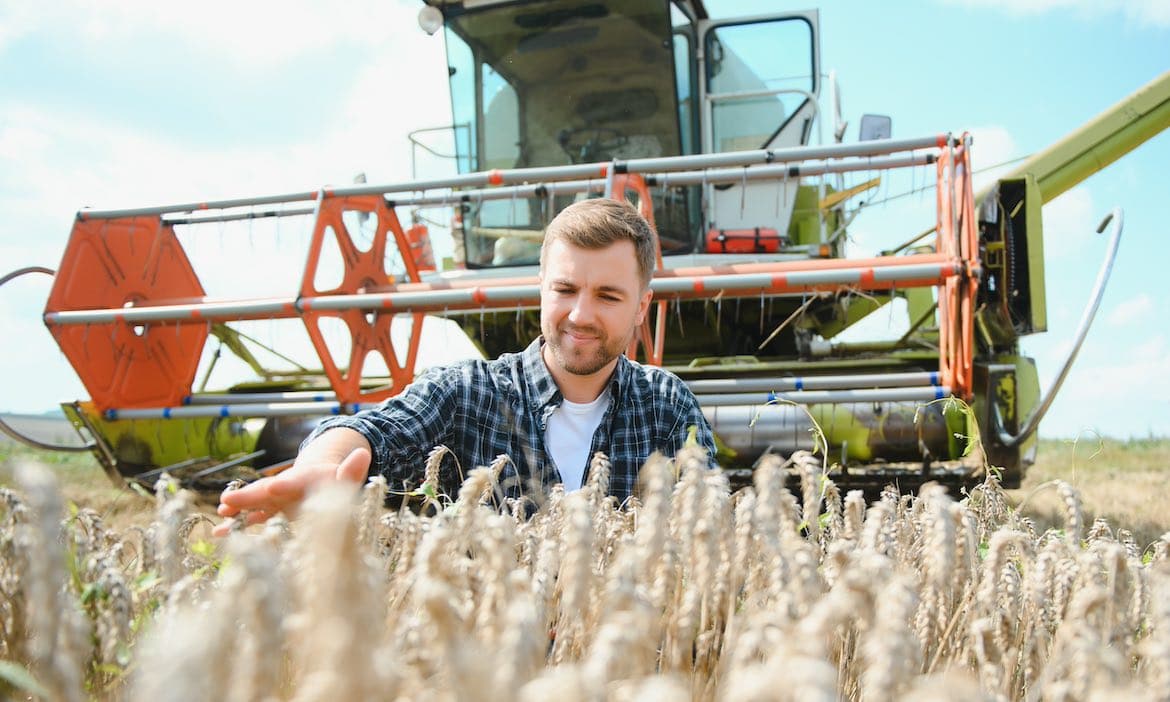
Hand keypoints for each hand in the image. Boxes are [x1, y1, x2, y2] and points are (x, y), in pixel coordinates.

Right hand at [213, 428, 371, 536]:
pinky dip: (239, 524)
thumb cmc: (336, 480)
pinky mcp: (272, 509)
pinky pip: (254, 517)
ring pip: (254, 503)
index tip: (273, 487)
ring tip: (219, 518)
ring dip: (237, 511)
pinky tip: (220, 533)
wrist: (322, 476)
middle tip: (227, 500)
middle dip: (248, 497)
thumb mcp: (347, 477)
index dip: (285, 484)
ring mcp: (276, 497)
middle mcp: (287, 486)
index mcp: (307, 479)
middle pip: (266, 491)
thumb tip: (364, 454)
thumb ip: (352, 470)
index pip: (296, 481)